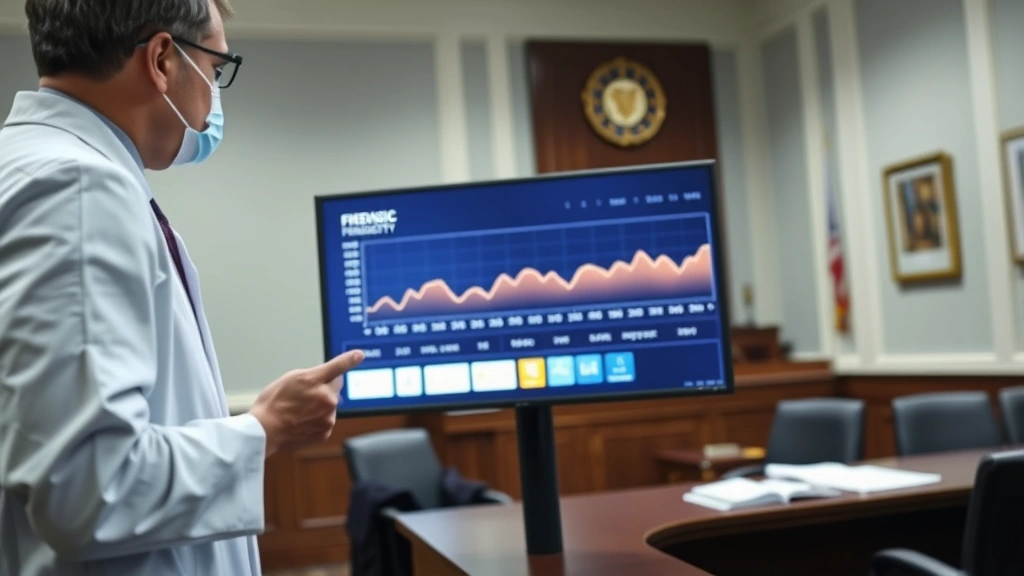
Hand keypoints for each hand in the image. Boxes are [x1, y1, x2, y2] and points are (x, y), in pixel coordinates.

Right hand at [249, 350, 364, 456]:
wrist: (265, 430)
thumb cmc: (272, 403)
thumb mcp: (290, 378)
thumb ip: (312, 375)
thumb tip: (324, 377)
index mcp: (314, 380)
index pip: (338, 366)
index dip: (350, 359)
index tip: (359, 355)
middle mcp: (325, 398)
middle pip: (335, 386)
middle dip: (326, 387)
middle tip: (306, 394)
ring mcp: (327, 416)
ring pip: (330, 405)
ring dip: (321, 405)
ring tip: (300, 410)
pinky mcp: (326, 430)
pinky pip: (326, 420)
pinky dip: (317, 420)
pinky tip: (302, 420)